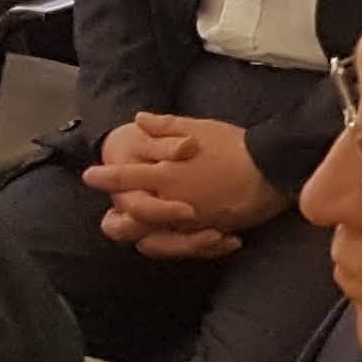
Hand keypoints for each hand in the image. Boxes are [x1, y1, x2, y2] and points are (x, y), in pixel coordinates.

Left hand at [85, 112, 286, 257]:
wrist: (272, 170)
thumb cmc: (236, 146)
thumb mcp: (199, 128)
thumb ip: (166, 126)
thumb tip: (139, 119)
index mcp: (168, 173)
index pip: (126, 178)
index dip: (106, 177)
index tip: (90, 176)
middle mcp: (172, 200)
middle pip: (132, 217)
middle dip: (116, 218)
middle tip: (111, 212)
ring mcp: (188, 220)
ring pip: (152, 235)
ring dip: (142, 231)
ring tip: (140, 226)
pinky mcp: (206, 231)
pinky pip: (180, 243)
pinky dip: (172, 239)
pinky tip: (171, 232)